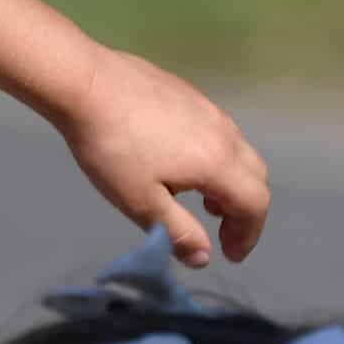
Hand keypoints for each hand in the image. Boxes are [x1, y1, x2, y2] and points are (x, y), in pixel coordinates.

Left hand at [55, 47, 268, 265]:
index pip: (255, 204)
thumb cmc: (111, 148)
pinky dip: (218, 161)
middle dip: (245, 212)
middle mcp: (225, 133)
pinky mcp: (192, 96)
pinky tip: (183, 167)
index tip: (230, 255)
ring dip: (231, 185)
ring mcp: (210, 110)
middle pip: (256, 178)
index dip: (248, 235)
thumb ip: (177, 231)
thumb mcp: (140, 201)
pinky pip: (221, 134)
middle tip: (222, 235)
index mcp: (217, 163)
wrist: (87, 84)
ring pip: (240, 153)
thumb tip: (203, 258)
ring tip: (204, 204)